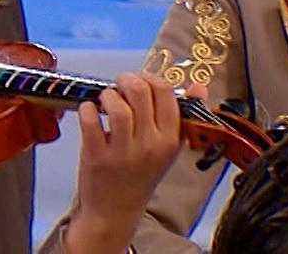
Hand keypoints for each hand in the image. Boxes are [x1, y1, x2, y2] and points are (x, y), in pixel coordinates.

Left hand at [59, 73, 191, 253]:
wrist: (117, 209)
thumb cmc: (141, 173)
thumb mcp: (167, 147)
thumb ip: (180, 116)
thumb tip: (200, 86)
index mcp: (171, 139)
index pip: (166, 94)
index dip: (150, 78)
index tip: (140, 81)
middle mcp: (151, 144)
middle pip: (140, 92)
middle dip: (126, 79)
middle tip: (119, 84)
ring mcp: (124, 151)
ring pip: (117, 106)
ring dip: (107, 94)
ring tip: (105, 99)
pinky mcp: (97, 155)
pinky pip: (90, 120)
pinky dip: (87, 108)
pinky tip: (90, 111)